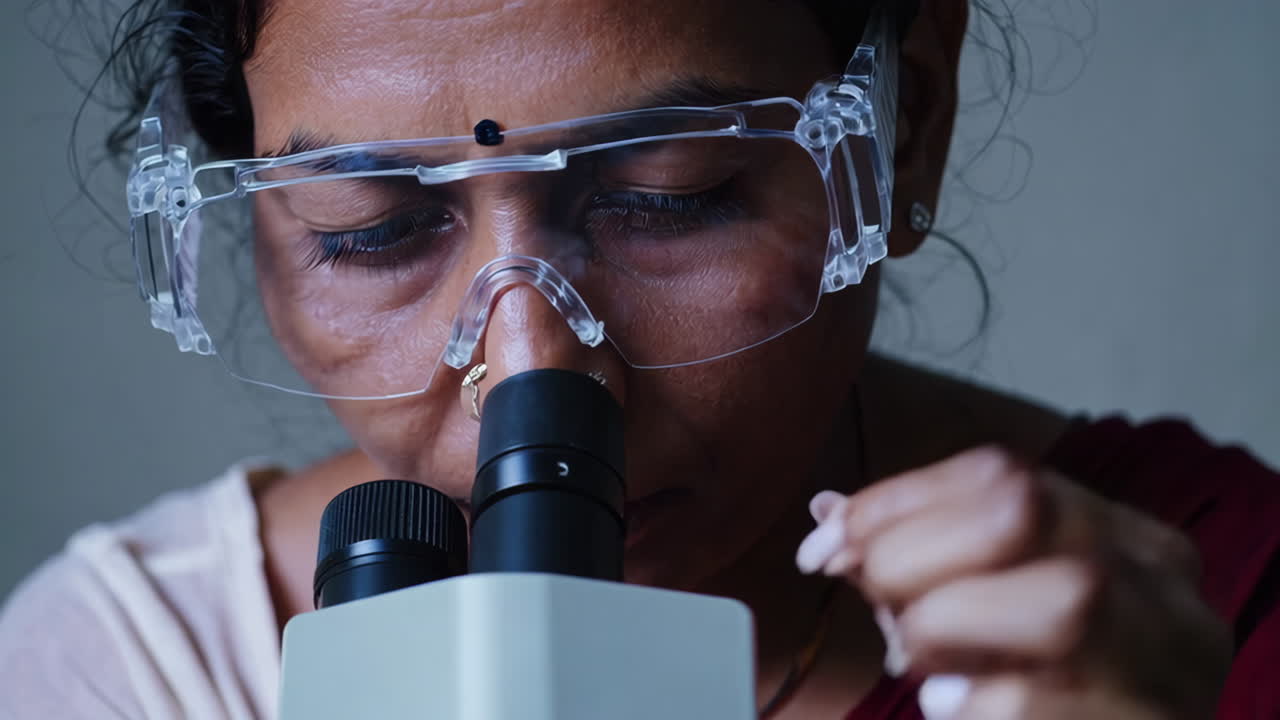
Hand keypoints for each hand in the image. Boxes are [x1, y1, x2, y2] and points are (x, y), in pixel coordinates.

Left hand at [795, 446, 1231, 719]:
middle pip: (1023, 515)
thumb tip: (828, 513)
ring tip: (930, 671)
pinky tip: (961, 712)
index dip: (894, 502)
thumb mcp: (1004, 610)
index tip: (823, 547)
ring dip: (949, 633)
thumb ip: (930, 558)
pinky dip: (969, 709)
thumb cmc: (1056, 693)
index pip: (1000, 472)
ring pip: (1059, 608)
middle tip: (883, 613)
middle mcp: (1159, 584)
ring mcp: (1170, 662)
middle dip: (913, 558)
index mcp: (1122, 536)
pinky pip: (1031, 704)